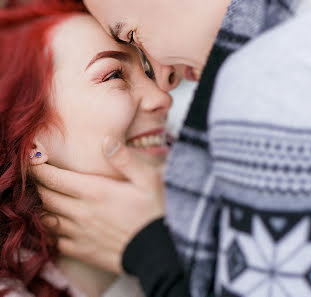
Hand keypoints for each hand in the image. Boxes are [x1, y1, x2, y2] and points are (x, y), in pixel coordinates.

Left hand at [32, 137, 164, 273]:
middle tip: (39, 176)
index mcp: (94, 191)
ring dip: (42, 207)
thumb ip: (125, 159)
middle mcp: (80, 212)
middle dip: (38, 184)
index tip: (33, 159)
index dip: (38, 167)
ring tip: (45, 198)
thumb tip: (105, 140)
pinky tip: (56, 224)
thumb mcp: (148, 180)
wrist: (158, 251)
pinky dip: (50, 231)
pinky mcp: (82, 251)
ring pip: (46, 218)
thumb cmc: (155, 212)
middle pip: (45, 196)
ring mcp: (79, 233)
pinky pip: (55, 241)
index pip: (53, 177)